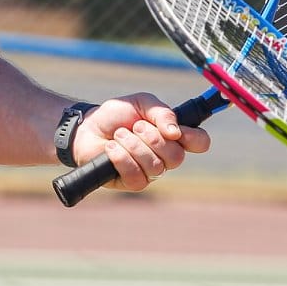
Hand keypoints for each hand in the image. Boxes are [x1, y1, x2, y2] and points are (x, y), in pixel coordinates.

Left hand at [75, 93, 210, 190]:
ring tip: (119, 135)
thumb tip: (175, 132)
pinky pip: (136, 175)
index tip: (177, 131)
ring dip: (134, 146)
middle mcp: (166, 156)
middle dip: (153, 138)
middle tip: (136, 127)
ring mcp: (150, 172)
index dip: (194, 138)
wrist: (86, 128)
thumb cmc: (116, 115)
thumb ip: (162, 112)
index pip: (200, 142)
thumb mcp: (141, 103)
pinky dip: (121, 158)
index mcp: (173, 135)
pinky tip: (110, 148)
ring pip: (156, 166)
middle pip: (177, 157)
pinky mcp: (132, 182)